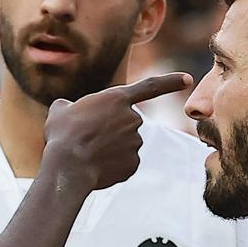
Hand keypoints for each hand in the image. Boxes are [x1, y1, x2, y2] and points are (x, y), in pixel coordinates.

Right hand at [42, 73, 191, 195]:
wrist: (68, 167)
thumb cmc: (62, 135)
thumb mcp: (60, 111)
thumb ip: (70, 106)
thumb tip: (66, 108)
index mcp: (117, 99)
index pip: (150, 87)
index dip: (170, 82)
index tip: (188, 79)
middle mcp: (132, 119)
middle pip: (125, 123)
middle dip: (110, 130)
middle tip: (86, 138)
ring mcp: (135, 143)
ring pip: (124, 144)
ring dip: (109, 148)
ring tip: (87, 154)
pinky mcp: (133, 164)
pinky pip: (123, 163)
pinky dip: (111, 165)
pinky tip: (96, 167)